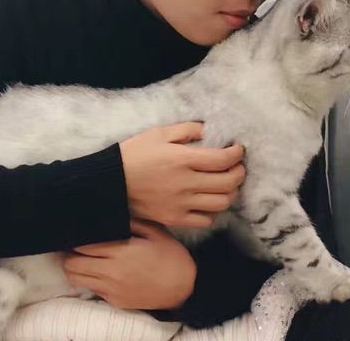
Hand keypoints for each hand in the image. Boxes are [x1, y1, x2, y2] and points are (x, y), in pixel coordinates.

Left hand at [63, 219, 196, 309]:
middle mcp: (112, 272)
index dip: (76, 237)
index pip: (84, 245)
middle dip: (69, 253)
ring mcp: (112, 289)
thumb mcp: (155, 231)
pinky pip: (92, 289)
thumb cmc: (170, 255)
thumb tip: (111, 213)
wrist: (184, 287)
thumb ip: (131, 221)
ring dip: (74, 267)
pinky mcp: (115, 301)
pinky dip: (89, 279)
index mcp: (122, 251)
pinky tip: (97, 270)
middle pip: (73, 264)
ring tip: (80, 257)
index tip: (76, 230)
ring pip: (77, 279)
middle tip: (74, 244)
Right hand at [119, 122, 244, 228]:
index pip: (223, 160)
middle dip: (239, 172)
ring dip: (230, 192)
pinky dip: (213, 210)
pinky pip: (205, 219)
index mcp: (183, 159)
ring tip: (226, 183)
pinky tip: (208, 200)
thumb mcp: (159, 133)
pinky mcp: (175, 219)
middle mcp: (186, 184)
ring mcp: (182, 204)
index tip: (238, 149)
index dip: (237, 154)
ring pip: (221, 203)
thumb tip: (207, 130)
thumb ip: (186, 130)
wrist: (110, 184)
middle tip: (237, 165)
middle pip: (228, 183)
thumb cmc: (134, 154)